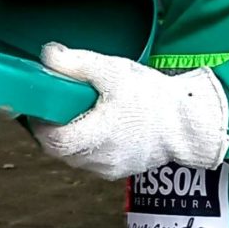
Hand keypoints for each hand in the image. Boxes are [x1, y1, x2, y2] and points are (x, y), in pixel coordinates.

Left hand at [27, 44, 228, 180]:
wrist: (189, 122)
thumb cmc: (154, 99)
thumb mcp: (113, 72)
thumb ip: (77, 64)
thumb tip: (48, 56)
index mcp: (94, 137)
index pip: (50, 140)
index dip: (39, 122)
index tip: (40, 105)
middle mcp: (98, 160)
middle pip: (59, 150)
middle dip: (53, 128)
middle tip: (58, 105)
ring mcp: (108, 169)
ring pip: (74, 157)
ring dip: (70, 137)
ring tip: (80, 113)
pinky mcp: (119, 171)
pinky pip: (91, 160)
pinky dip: (87, 145)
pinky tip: (97, 126)